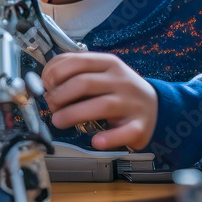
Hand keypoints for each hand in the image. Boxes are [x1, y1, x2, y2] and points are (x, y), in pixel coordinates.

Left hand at [41, 52, 157, 150]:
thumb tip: (46, 82)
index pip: (77, 61)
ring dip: (73, 114)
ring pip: (101, 106)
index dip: (55, 73)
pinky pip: (124, 132)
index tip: (45, 85)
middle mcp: (121, 80)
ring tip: (59, 121)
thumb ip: (75, 73)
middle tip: (51, 106)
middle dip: (60, 95)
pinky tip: (95, 141)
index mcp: (108, 63)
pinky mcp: (139, 125)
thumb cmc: (119, 90)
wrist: (155, 106)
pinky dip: (108, 138)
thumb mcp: (100, 73)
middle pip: (84, 83)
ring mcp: (131, 102)